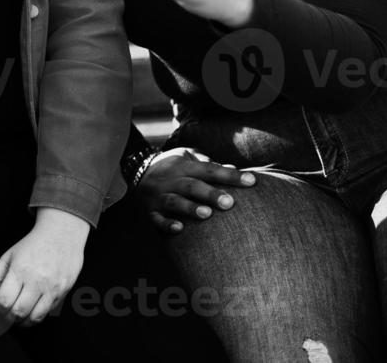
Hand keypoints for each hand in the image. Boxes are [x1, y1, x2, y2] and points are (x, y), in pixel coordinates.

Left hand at [0, 208, 88, 325]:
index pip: (4, 300)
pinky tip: (31, 311)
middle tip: (5, 315)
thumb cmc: (32, 246)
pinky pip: (47, 313)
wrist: (61, 235)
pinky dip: (36, 317)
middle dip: (8, 318)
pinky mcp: (63, 292)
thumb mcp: (8, 256)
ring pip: (34, 318)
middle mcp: (37, 280)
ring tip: (17, 316)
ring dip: (22, 322)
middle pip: (18, 312)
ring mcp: (52, 288)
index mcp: (19, 269)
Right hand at [135, 147, 256, 234]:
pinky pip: (157, 218)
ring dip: (190, 208)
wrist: (134, 171)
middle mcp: (171, 180)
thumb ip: (208, 164)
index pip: (210, 170)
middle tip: (229, 203)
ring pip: (174, 201)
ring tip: (206, 214)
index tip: (252, 181)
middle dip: (210, 194)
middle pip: (192, 186)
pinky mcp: (150, 210)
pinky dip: (167, 224)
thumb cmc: (171, 166)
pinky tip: (179, 228)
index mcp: (184, 166)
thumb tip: (233, 168)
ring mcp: (159, 196)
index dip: (231, 175)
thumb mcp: (186, 157)